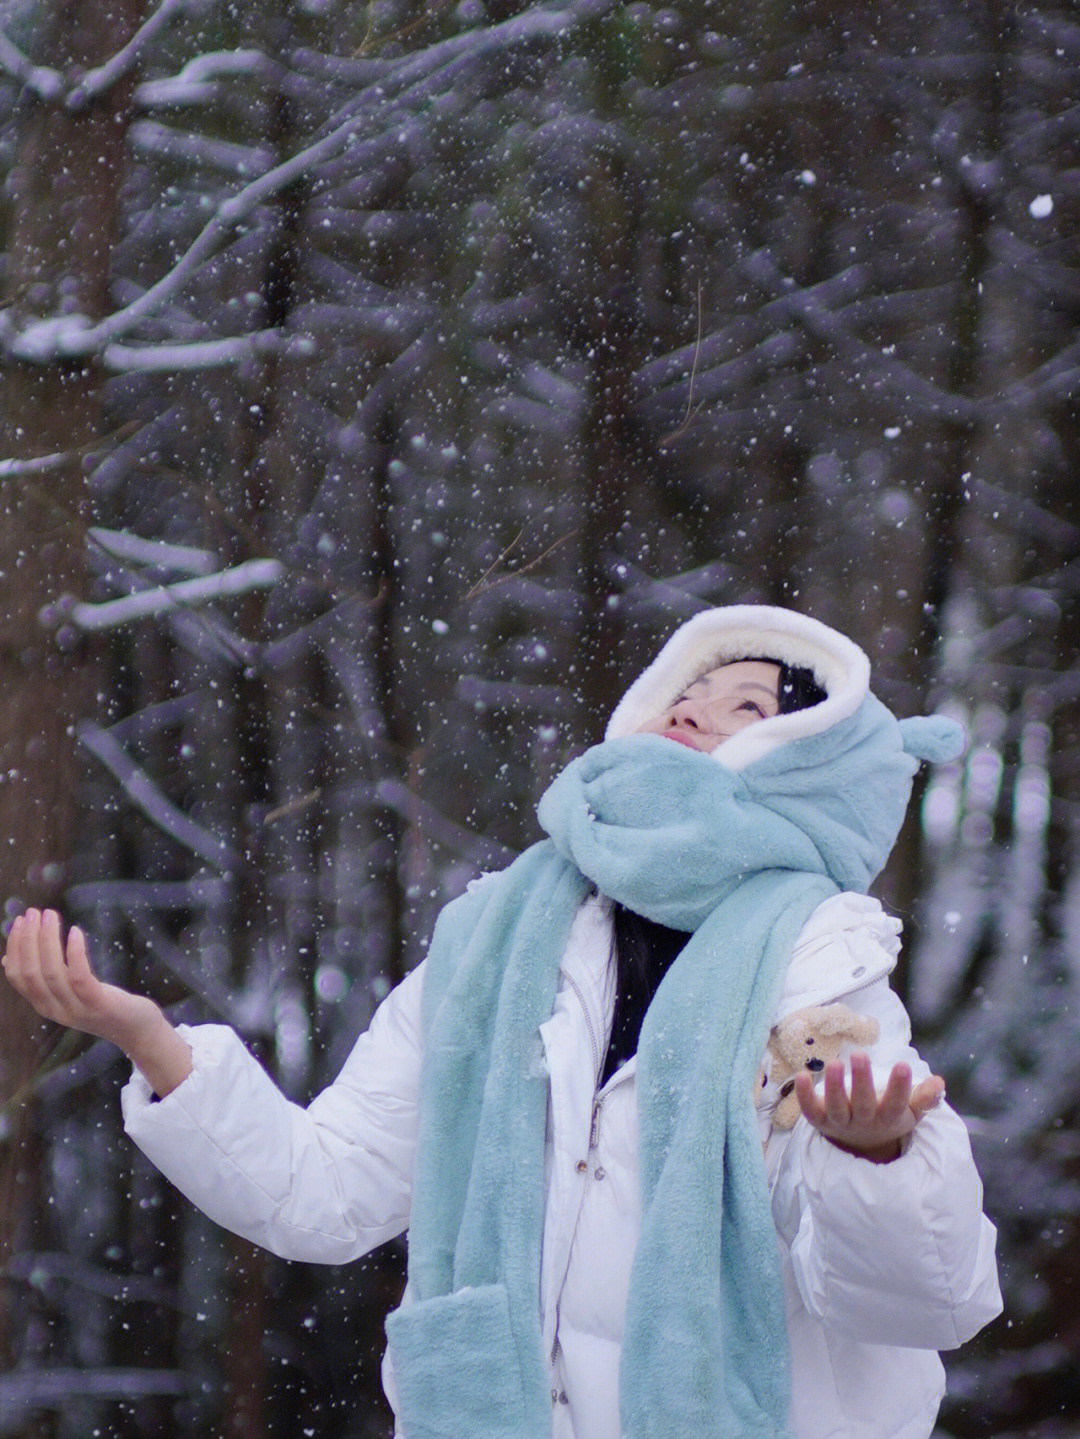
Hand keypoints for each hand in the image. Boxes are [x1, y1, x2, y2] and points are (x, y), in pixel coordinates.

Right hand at [2, 909, 160, 1051]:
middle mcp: (55, 1009)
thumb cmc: (103, 1004)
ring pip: (52, 972)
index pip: (18, 977)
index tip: (18, 922)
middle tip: (32, 912)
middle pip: (31, 973)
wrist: (138, 1031)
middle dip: (28, 939)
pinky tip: (75, 931)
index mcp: (44, 1005)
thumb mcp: (67, 992)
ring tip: (49, 915)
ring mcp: (76, 1009)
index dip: (15, 948)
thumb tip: (7, 960)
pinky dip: (75, 953)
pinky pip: (79, 977)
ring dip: (48, 940)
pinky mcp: (98, 1005)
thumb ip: (43, 978)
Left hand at [794, 1052, 944, 1163]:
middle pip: (863, 1104)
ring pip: (837, 1108)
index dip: (901, 1088)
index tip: (904, 1065)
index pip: (897, 1104)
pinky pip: (810, 1111)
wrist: (862, 1144)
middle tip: (861, 1055)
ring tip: (834, 1063)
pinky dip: (804, 1096)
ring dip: (834, 1087)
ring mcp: (841, 1122)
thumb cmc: (889, 1116)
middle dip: (862, 1081)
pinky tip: (800, 1075)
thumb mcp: (910, 1110)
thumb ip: (923, 1097)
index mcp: (889, 1117)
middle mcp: (864, 1121)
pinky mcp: (820, 1120)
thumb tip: (938, 1083)